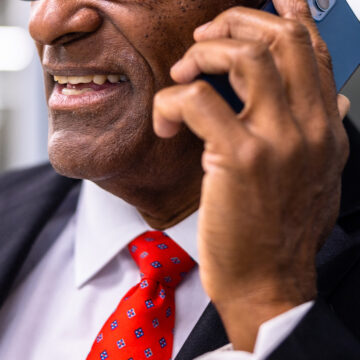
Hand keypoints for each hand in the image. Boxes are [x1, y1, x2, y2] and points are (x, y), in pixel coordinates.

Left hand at [153, 0, 349, 350]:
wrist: (269, 283)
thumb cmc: (281, 234)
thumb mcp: (318, 179)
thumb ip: (324, 136)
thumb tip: (334, 101)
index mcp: (325, 130)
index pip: (313, 51)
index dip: (285, 16)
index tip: (257, 6)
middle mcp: (310, 127)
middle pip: (280, 39)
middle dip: (235, 24)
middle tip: (204, 41)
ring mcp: (278, 141)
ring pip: (245, 56)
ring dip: (204, 53)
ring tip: (183, 71)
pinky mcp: (239, 159)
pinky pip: (199, 100)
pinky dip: (173, 101)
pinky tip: (166, 123)